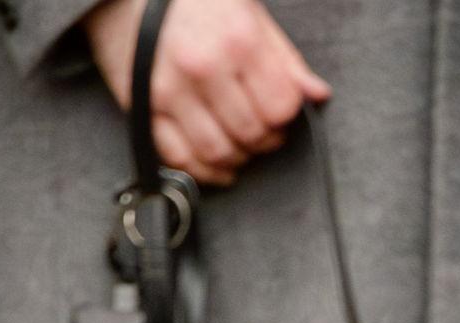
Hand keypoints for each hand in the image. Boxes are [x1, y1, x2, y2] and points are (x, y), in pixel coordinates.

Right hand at [85, 0, 328, 188]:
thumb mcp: (247, 12)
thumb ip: (284, 59)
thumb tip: (317, 95)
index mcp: (238, 40)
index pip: (280, 108)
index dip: (285, 118)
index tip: (279, 115)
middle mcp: (204, 66)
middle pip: (250, 135)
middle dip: (262, 141)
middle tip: (258, 132)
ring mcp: (169, 88)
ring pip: (216, 153)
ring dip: (234, 159)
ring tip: (237, 146)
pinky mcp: (142, 106)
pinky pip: (177, 158)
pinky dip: (201, 170)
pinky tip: (213, 163)